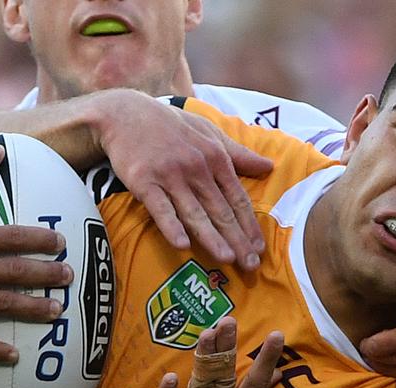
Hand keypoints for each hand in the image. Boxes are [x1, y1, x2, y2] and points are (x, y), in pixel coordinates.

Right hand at [0, 146, 72, 364]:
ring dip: (31, 308)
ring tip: (57, 311)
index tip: (61, 241)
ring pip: (1, 304)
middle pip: (13, 272)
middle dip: (44, 274)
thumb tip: (0, 151)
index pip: (10, 238)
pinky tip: (14, 356)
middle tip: (68, 276)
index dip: (38, 239)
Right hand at [95, 90, 272, 270]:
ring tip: (227, 259)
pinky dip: (171, 226)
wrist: (125, 114)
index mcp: (216, 157)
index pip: (238, 198)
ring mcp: (170, 175)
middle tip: (250, 265)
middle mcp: (197, 168)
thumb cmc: (172, 127)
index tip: (260, 248)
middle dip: (238, 239)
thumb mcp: (209, 133)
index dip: (250, 225)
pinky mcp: (143, 181)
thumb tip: (269, 166)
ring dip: (212, 238)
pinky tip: (182, 245)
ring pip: (194, 213)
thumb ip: (238, 154)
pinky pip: (160, 208)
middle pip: (221, 210)